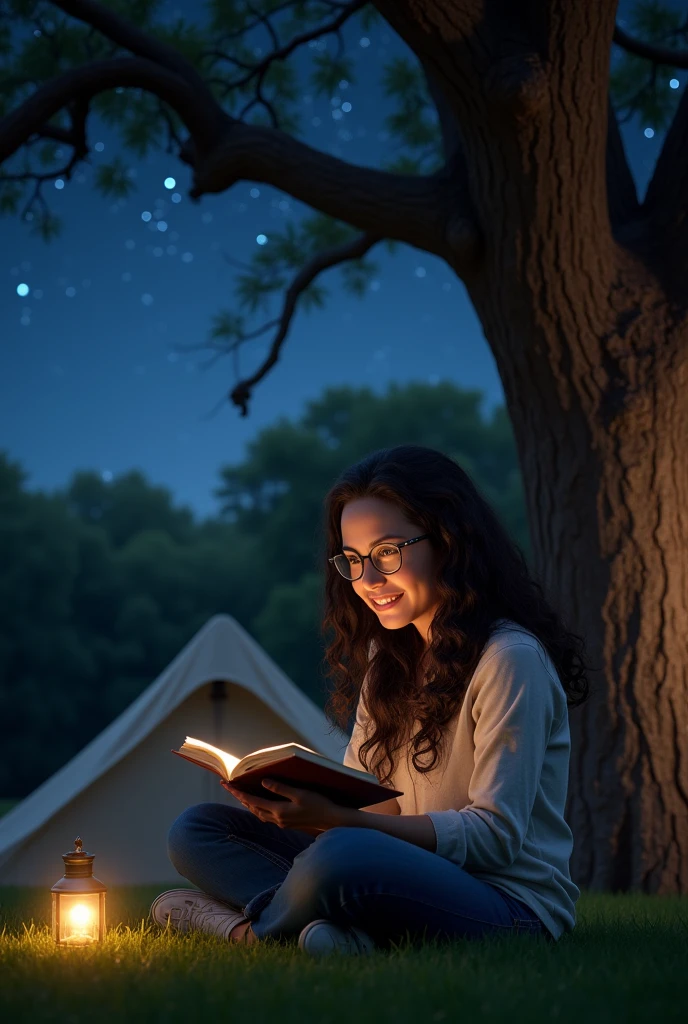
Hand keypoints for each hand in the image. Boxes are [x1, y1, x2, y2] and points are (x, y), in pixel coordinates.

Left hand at [220, 778, 347, 831]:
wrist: (331, 820)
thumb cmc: (318, 804)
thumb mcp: (300, 793)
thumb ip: (280, 788)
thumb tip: (263, 782)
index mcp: (278, 811)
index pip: (252, 801)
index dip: (238, 792)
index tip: (227, 784)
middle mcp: (277, 818)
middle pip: (252, 807)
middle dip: (239, 797)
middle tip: (228, 786)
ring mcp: (281, 822)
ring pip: (258, 813)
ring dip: (248, 804)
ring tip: (239, 794)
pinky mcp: (286, 823)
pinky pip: (266, 816)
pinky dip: (258, 808)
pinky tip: (259, 804)